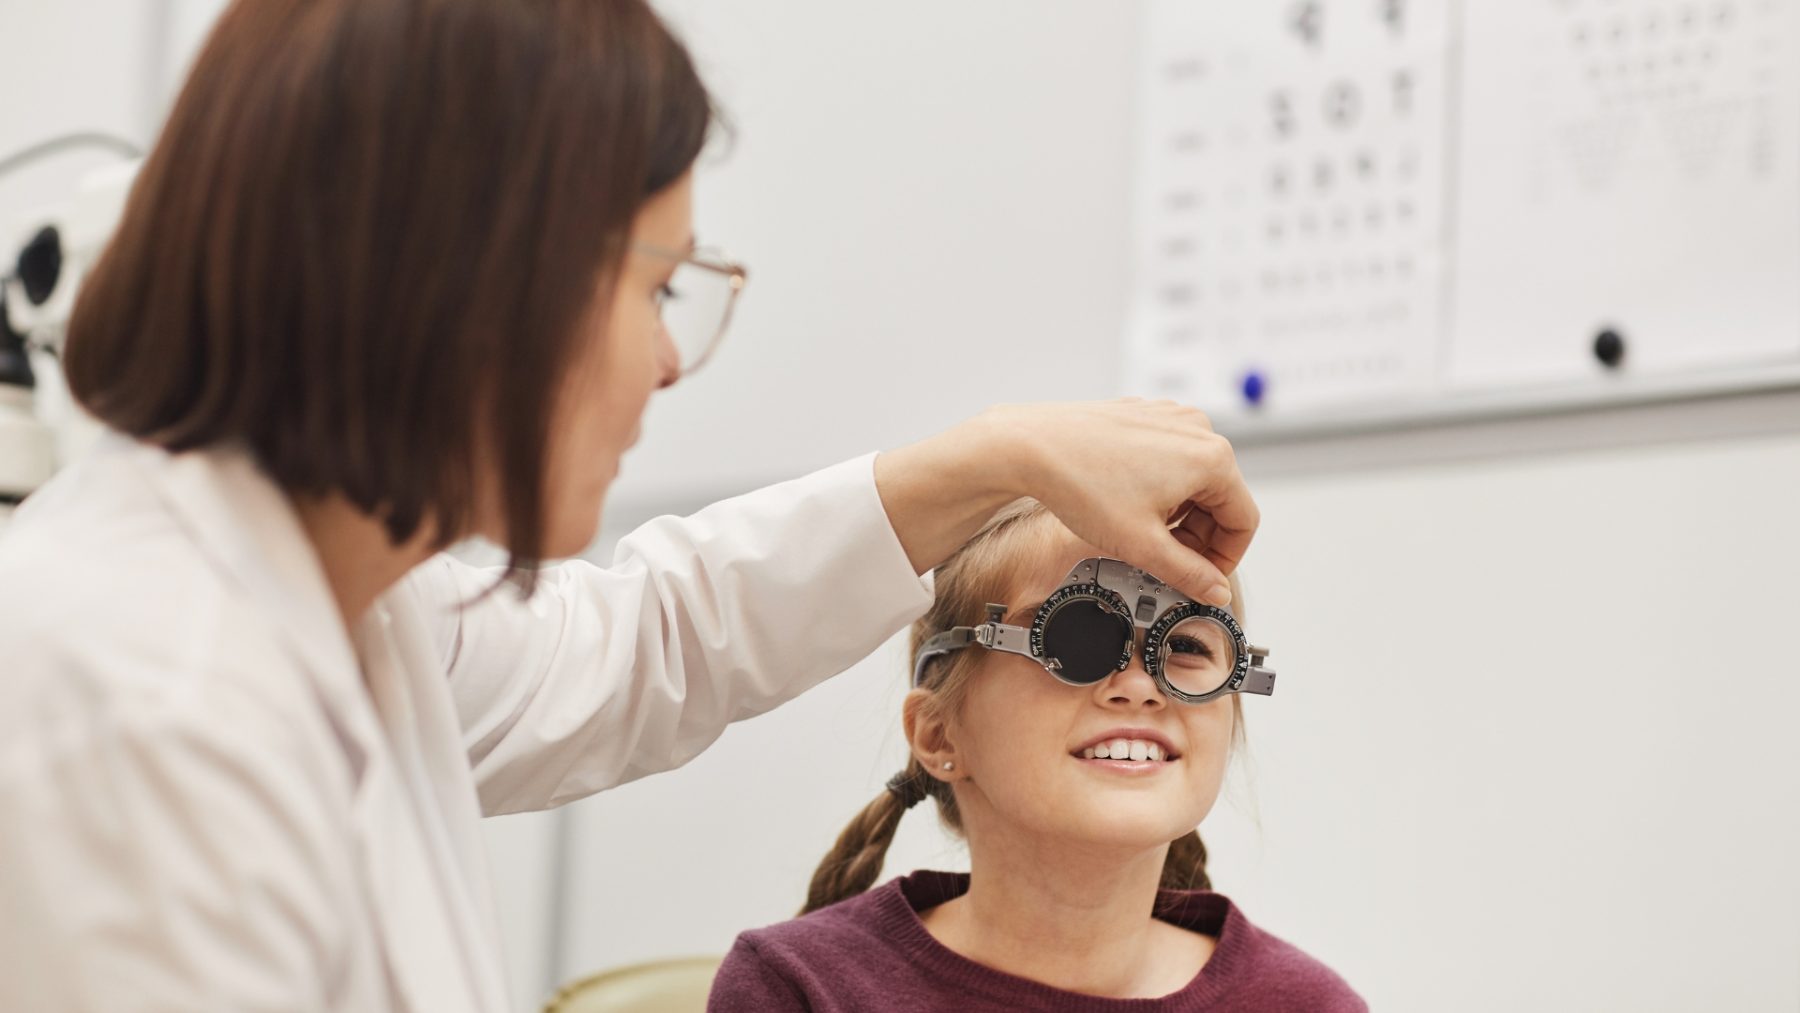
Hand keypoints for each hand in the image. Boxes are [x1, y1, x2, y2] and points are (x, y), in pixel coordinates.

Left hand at [875, 399, 1257, 605]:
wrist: (1029, 446)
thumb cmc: (1081, 484)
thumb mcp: (1142, 545)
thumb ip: (1189, 573)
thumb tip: (1216, 591)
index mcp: (1212, 459)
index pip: (1243, 521)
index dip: (1224, 560)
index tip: (1201, 579)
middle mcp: (1198, 430)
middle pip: (1220, 499)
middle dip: (1198, 537)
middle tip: (1167, 562)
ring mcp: (1171, 418)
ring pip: (1194, 480)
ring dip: (1178, 514)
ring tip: (1141, 533)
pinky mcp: (1146, 415)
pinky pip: (1170, 460)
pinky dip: (1159, 488)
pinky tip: (1127, 505)